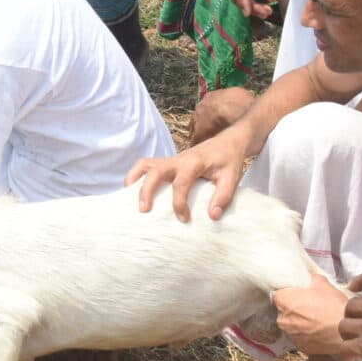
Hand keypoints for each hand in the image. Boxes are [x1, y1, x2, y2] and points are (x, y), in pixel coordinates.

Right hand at [126, 128, 250, 218]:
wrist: (228, 141)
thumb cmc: (229, 160)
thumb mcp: (232, 177)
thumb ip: (223, 196)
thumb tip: (212, 216)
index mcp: (194, 162)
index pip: (181, 183)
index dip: (179, 203)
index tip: (184, 218)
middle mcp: (178, 159)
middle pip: (154, 170)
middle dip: (146, 190)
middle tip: (144, 210)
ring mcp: (171, 160)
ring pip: (145, 164)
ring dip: (134, 180)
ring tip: (129, 199)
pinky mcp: (168, 163)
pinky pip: (147, 166)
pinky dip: (137, 176)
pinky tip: (135, 192)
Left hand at [270, 274, 354, 358]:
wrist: (347, 332)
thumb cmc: (334, 305)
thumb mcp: (322, 284)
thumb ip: (309, 280)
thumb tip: (306, 280)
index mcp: (284, 301)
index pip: (277, 294)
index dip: (287, 294)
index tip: (296, 294)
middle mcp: (282, 319)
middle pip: (283, 311)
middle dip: (293, 308)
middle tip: (308, 307)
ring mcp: (290, 335)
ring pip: (291, 325)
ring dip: (299, 322)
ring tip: (314, 320)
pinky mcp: (299, 347)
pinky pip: (299, 337)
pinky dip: (305, 334)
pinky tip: (317, 331)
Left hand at [340, 272, 361, 360]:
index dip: (359, 281)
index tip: (353, 287)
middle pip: (352, 304)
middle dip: (353, 314)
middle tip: (358, 323)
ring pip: (344, 325)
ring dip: (348, 333)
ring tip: (354, 340)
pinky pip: (344, 347)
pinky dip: (347, 352)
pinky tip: (352, 357)